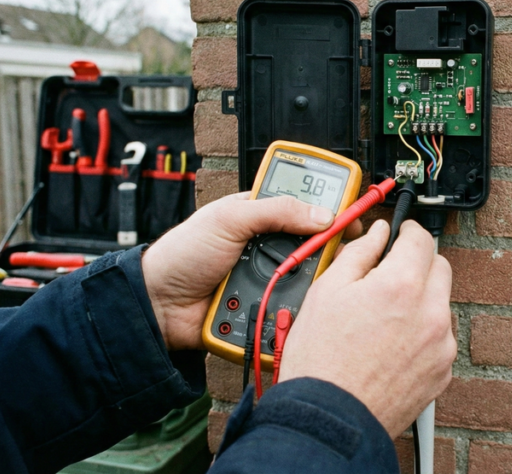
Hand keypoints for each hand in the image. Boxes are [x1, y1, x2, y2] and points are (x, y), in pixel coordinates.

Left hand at [141, 193, 360, 350]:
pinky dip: (297, 306)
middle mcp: (272, 246)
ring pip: (311, 278)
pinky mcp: (268, 307)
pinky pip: (294, 307)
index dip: (332, 206)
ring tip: (315, 281)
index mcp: (262, 215)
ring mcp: (271, 277)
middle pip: (317, 244)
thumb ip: (276, 210)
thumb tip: (322, 213)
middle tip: (340, 250)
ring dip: (312, 280)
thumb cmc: (182, 254)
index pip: (307, 204)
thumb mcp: (229, 219)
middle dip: (329, 248)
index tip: (353, 212)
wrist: (158, 305)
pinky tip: (298, 305)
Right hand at [277, 220, 455, 436]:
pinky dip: (422, 333)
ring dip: (421, 299)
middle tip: (388, 275)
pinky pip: (439, 337)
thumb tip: (377, 234)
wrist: (329, 420)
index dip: (406, 231)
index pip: (421, 238)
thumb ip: (358, 253)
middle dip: (417, 263)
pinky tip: (391, 345)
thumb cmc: (321, 362)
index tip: (398, 235)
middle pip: (439, 267)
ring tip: (383, 319)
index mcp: (401, 286)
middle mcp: (430, 313)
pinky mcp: (442, 370)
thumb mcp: (326, 291)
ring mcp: (441, 345)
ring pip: (440, 303)